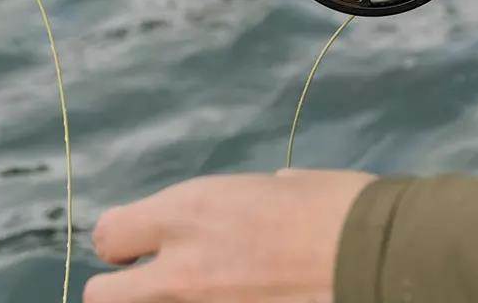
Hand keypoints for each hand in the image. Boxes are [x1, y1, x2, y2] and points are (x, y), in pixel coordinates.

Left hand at [85, 169, 375, 302]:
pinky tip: (239, 302)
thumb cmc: (337, 206)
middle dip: (122, 287)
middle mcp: (179, 270)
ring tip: (195, 294)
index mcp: (189, 213)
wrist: (375, 257)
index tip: (145, 244)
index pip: (109, 235)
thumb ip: (243, 202)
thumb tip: (256, 202)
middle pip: (102, 295)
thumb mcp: (280, 186)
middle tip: (157, 281)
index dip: (126, 240)